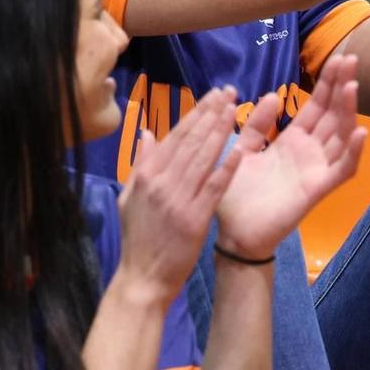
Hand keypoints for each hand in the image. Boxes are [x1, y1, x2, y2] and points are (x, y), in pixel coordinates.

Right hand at [116, 88, 241, 298]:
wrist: (142, 278)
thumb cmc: (136, 239)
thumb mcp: (128, 198)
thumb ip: (139, 164)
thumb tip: (147, 133)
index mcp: (145, 175)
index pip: (174, 136)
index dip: (195, 113)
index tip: (211, 95)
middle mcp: (161, 182)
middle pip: (191, 141)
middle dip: (212, 113)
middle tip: (229, 92)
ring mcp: (179, 199)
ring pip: (204, 157)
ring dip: (222, 131)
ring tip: (236, 109)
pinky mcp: (195, 218)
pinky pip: (214, 187)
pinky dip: (227, 166)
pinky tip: (240, 149)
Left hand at [213, 56, 366, 260]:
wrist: (234, 232)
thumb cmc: (236, 194)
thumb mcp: (242, 149)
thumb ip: (257, 123)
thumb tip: (274, 93)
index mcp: (291, 141)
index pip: (315, 106)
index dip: (327, 84)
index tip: (338, 58)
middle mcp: (309, 152)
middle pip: (332, 114)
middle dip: (341, 87)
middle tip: (352, 58)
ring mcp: (316, 169)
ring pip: (341, 136)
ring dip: (348, 112)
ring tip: (353, 86)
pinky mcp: (317, 188)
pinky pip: (341, 169)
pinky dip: (353, 152)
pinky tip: (360, 131)